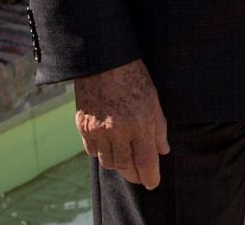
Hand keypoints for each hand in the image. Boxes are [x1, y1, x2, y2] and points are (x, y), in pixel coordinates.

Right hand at [74, 58, 169, 189]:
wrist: (103, 61)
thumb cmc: (133, 77)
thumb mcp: (154, 100)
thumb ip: (159, 128)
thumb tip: (162, 151)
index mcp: (139, 124)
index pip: (145, 161)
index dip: (150, 176)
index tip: (153, 183)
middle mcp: (117, 131)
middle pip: (126, 166)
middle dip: (135, 175)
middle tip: (141, 178)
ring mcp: (97, 130)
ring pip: (108, 162)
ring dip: (119, 165)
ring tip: (126, 162)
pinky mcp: (82, 126)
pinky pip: (92, 151)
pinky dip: (102, 153)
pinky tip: (109, 149)